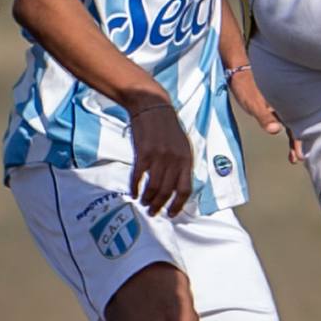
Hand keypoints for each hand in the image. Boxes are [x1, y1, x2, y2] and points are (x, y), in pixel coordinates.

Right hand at [127, 96, 195, 216]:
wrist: (152, 106)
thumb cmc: (167, 127)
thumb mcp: (182, 144)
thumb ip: (182, 164)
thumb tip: (178, 188)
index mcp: (187, 158)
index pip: (186, 189)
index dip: (178, 205)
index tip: (171, 214)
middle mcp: (175, 159)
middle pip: (167, 191)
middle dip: (159, 205)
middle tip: (153, 212)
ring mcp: (159, 156)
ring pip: (153, 187)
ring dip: (147, 199)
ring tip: (143, 203)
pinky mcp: (143, 153)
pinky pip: (138, 177)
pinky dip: (134, 188)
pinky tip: (133, 193)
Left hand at [229, 63, 301, 165]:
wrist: (237, 69)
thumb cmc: (245, 85)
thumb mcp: (253, 102)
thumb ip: (264, 116)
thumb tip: (276, 130)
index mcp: (284, 104)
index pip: (295, 126)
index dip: (298, 141)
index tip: (299, 156)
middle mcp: (285, 103)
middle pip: (297, 124)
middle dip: (299, 141)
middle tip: (298, 158)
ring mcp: (279, 103)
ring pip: (291, 121)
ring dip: (293, 136)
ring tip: (293, 155)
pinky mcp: (273, 103)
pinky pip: (284, 116)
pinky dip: (284, 126)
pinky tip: (282, 132)